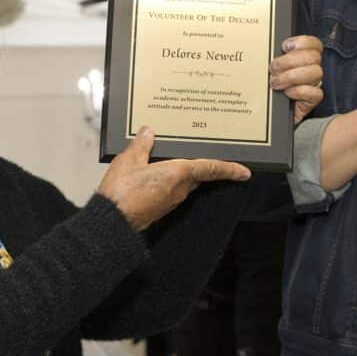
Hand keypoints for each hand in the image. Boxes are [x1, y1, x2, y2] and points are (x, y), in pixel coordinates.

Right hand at [97, 127, 250, 230]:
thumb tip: (149, 132)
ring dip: (187, 171)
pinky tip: (161, 172)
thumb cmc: (121, 194)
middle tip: (212, 155)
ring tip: (181, 158)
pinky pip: (173, 189)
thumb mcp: (129, 160)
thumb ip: (142, 145)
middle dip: (206, 166)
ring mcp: (170, 200)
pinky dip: (173, 179)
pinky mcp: (160, 206)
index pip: (210, 168)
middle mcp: (179, 189)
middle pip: (199, 174)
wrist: (112, 223)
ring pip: (186, 182)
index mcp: (178, 174)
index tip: (245, 172)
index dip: (229, 169)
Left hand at [268, 35, 323, 122]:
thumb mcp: (269, 69)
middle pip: (313, 56)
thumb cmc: (268, 89)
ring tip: (276, 83)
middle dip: (290, 61)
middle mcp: (310, 69)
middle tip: (273, 69)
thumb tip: (267, 47)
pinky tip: (287, 94)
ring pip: (316, 73)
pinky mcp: (312, 101)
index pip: (313, 43)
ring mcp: (313, 85)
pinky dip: (299, 92)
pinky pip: (315, 93)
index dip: (301, 42)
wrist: (268, 114)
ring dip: (292, 76)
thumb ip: (273, 57)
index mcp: (303, 58)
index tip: (284, 47)